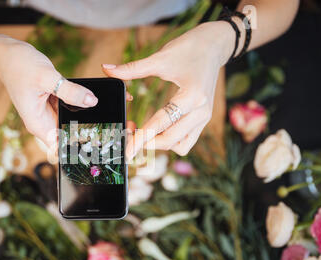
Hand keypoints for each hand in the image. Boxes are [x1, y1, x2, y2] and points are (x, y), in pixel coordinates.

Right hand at [0, 34, 98, 149]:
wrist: (8, 54)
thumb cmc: (19, 66)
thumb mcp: (47, 77)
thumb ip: (69, 91)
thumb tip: (91, 101)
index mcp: (38, 124)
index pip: (58, 148)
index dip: (74, 148)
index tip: (92, 142)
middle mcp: (43, 122)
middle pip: (67, 136)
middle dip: (83, 131)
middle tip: (101, 124)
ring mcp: (48, 113)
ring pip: (70, 121)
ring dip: (81, 116)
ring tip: (95, 108)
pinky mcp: (52, 103)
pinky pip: (69, 108)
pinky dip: (77, 104)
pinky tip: (86, 98)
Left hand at [102, 21, 234, 158]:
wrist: (214, 45)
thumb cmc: (189, 48)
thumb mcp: (159, 58)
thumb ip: (132, 69)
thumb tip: (106, 69)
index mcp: (192, 96)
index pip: (161, 124)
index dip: (141, 139)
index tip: (127, 152)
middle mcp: (201, 111)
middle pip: (170, 140)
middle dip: (147, 143)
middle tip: (128, 136)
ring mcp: (204, 117)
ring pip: (180, 145)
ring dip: (160, 144)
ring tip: (142, 133)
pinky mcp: (203, 119)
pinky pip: (186, 140)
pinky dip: (170, 140)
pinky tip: (157, 130)